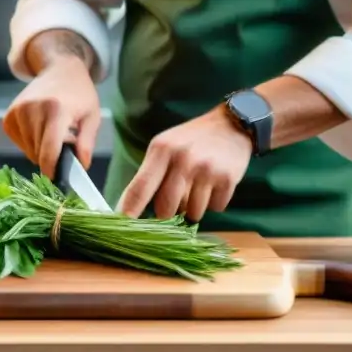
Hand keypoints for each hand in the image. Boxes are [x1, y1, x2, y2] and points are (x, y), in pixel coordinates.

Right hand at [3, 56, 100, 178]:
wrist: (60, 70)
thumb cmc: (79, 94)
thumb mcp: (92, 116)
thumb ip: (86, 142)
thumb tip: (82, 165)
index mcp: (56, 110)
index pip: (49, 150)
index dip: (51, 169)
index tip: (56, 179)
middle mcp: (32, 109)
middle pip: (38, 152)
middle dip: (50, 157)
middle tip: (63, 145)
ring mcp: (18, 111)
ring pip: (27, 149)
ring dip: (40, 149)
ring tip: (52, 134)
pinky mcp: (9, 115)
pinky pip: (18, 142)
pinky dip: (29, 143)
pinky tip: (39, 131)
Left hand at [117, 107, 253, 220]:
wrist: (232, 125)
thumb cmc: (192, 140)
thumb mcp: (166, 146)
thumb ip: (151, 174)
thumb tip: (131, 208)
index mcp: (162, 149)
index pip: (140, 187)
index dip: (129, 210)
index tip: (120, 227)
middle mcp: (182, 159)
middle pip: (165, 209)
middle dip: (167, 212)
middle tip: (176, 198)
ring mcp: (206, 170)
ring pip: (192, 213)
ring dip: (193, 207)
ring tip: (199, 184)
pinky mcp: (227, 179)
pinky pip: (215, 208)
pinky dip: (213, 202)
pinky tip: (214, 183)